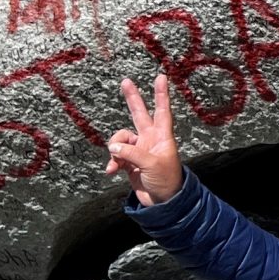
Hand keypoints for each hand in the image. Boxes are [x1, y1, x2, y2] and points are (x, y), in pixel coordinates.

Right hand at [106, 75, 184, 206]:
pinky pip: (116, 155)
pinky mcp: (130, 161)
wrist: (162, 202)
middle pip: (139, 114)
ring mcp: (139, 150)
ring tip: (116, 163)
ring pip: (121, 139)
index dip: (161, 94)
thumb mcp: (152, 165)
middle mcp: (150, 139)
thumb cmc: (166, 181)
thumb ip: (132, 153)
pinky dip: (112, 162)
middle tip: (126, 81)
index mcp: (162, 137)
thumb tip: (113, 146)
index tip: (161, 77)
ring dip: (115, 149)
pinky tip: (112, 171)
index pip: (162, 111)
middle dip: (133, 99)